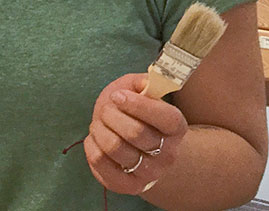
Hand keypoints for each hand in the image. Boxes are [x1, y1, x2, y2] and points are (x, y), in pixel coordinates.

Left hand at [84, 73, 187, 195]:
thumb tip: (145, 83)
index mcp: (176, 128)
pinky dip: (92, 145)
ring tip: (99, 123)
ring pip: (115, 147)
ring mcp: (149, 173)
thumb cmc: (138, 114)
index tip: (117, 96)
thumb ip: (142, 82)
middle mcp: (167, 154)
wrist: (140, 148)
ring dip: (99, 129)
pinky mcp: (127, 185)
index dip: (138, 105)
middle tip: (106, 109)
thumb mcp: (140, 91)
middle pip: (135, 132)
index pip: (165, 118)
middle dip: (112, 114)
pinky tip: (95, 138)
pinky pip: (101, 163)